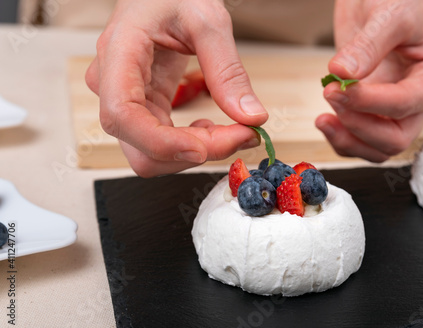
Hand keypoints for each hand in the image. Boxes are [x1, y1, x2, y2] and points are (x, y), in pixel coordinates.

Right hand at [85, 0, 267, 175]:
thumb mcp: (207, 20)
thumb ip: (228, 71)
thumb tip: (251, 117)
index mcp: (119, 53)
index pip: (122, 116)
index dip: (161, 143)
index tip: (204, 148)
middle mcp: (113, 84)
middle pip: (140, 147)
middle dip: (192, 152)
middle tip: (240, 136)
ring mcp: (126, 100)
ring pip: (152, 154)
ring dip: (196, 152)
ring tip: (231, 129)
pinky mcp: (144, 108)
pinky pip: (162, 144)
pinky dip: (192, 146)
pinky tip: (212, 128)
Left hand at [316, 0, 422, 161]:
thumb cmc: (398, 0)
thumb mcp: (389, 14)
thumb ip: (368, 46)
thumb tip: (344, 75)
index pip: (406, 104)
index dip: (370, 103)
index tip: (339, 88)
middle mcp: (420, 100)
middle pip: (395, 139)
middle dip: (359, 125)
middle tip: (332, 95)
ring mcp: (395, 111)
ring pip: (377, 148)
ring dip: (348, 138)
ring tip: (324, 116)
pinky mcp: (373, 113)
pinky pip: (360, 141)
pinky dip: (340, 138)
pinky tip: (325, 121)